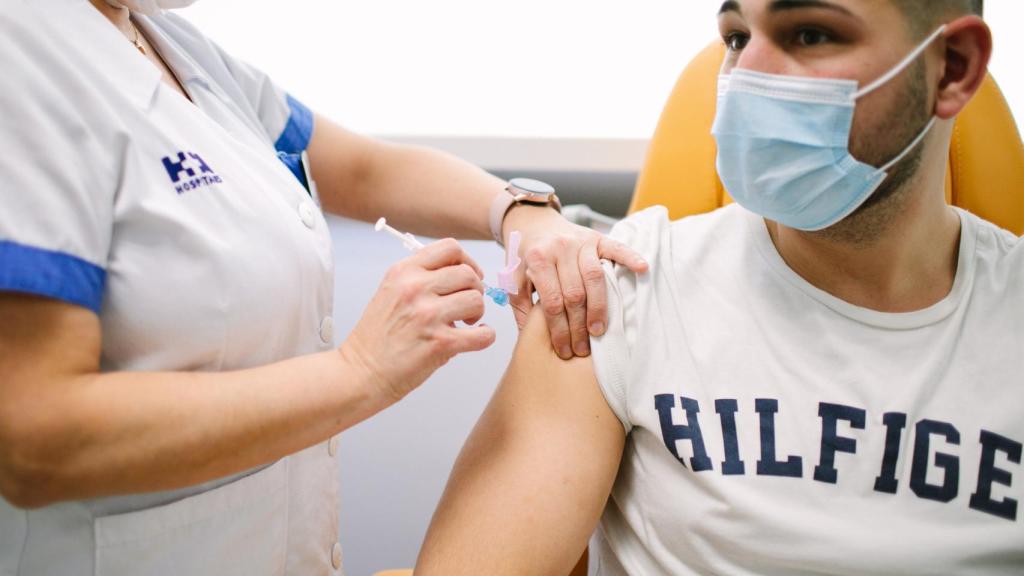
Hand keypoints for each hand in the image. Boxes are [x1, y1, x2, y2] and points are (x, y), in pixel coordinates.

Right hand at [339, 239, 495, 402]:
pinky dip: (485, 336)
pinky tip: (474, 338)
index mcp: (403, 272)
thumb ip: (419, 278)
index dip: (467, 261)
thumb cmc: (376, 337)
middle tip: (466, 305)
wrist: (360, 372)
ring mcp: (428, 315)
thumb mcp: (390, 292)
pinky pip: (483, 334)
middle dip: (474, 289)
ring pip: (476, 300)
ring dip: (477, 312)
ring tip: (465, 323)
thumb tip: (460, 273)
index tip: (468, 276)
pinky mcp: (440, 343)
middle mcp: (415, 288)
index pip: (450, 248)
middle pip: (468, 274)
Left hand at [504, 206, 647, 358]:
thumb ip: (521, 306)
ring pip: (595, 277)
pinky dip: (630, 258)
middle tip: (583, 348)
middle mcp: (560, 248)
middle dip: (579, 326)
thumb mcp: (514, 279)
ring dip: (599, 307)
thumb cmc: (526, 256)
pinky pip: (616, 248)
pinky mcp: (597, 237)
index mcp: (538, 259)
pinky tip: (642, 269)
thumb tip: (528, 338)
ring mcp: (581, 241)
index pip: (552, 301)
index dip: (559, 329)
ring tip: (600, 331)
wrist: (532, 222)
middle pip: (574, 294)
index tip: (564, 349)